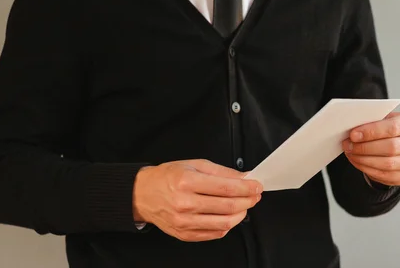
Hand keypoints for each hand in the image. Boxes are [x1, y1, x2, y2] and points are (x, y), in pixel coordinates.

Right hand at [132, 159, 262, 241]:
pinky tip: (229, 216)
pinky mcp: (185, 234)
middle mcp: (185, 203)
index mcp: (186, 181)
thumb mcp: (193, 164)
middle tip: (255, 195)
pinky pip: (214, 234)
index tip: (257, 185)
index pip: (226, 187)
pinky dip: (227, 226)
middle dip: (248, 200)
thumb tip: (243, 177)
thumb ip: (220, 171)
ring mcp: (184, 221)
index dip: (246, 187)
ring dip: (241, 214)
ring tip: (244, 206)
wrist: (142, 194)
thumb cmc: (167, 177)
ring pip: (224, 223)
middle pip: (228, 206)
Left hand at [343, 112, 399, 186]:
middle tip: (348, 145)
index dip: (372, 132)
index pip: (394, 127)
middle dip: (366, 147)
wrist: (396, 144)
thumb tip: (351, 129)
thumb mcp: (381, 119)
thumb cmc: (385, 128)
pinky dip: (368, 170)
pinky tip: (357, 162)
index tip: (353, 134)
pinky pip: (387, 176)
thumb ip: (370, 121)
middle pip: (392, 147)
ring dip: (364, 160)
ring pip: (388, 164)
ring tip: (350, 153)